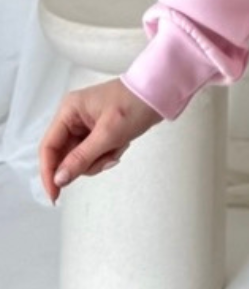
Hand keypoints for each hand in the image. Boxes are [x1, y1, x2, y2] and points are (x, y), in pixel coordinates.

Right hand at [38, 78, 163, 203]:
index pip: (49, 147)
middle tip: (107, 158)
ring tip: (118, 146)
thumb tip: (59, 179)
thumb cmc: (135, 104)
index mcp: (69, 111)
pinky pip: (94, 153)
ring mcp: (85, 125)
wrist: (160, 94)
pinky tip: (121, 144)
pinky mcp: (98, 132)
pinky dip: (108, 154)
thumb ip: (81, 158)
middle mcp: (73, 118)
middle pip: (65, 155)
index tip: (55, 194)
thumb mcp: (108, 134)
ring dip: (100, 159)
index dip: (49, 172)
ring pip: (81, 158)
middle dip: (87, 162)